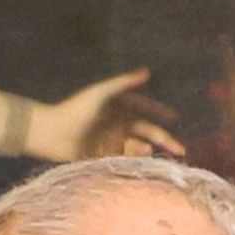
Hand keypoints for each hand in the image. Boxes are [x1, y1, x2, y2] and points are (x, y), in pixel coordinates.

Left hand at [27, 67, 186, 161]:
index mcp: (120, 108)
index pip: (146, 110)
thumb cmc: (75, 109)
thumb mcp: (101, 93)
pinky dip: (133, 162)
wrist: (52, 133)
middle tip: (182, 150)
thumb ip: (124, 82)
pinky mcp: (104, 156)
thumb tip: (147, 72)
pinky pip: (124, 160)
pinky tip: (137, 162)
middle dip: (164, 140)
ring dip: (146, 150)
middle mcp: (119, 125)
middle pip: (147, 133)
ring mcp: (112, 142)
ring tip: (147, 151)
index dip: (161, 113)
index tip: (176, 118)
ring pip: (137, 148)